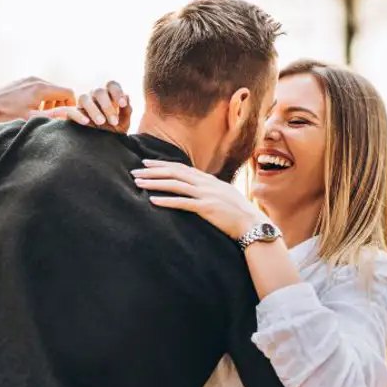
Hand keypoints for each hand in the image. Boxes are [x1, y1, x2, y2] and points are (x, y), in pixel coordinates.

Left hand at [0, 76, 75, 122]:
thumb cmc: (7, 116)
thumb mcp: (33, 119)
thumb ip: (56, 116)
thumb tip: (75, 115)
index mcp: (42, 88)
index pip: (69, 92)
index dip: (72, 106)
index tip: (66, 117)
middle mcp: (37, 79)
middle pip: (60, 91)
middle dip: (61, 105)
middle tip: (52, 119)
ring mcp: (28, 79)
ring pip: (50, 90)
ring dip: (51, 103)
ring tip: (41, 115)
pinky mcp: (22, 82)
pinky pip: (39, 88)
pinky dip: (41, 99)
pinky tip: (31, 109)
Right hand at [30, 81, 131, 133]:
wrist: (102, 149)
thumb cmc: (114, 133)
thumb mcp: (123, 124)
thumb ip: (126, 111)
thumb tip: (127, 96)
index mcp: (108, 95)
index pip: (111, 85)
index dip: (117, 92)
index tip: (122, 105)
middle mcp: (95, 97)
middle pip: (98, 91)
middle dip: (107, 106)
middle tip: (113, 122)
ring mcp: (83, 105)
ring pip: (84, 98)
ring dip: (93, 109)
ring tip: (101, 122)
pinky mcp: (72, 114)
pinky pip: (72, 111)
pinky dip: (78, 115)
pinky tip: (86, 122)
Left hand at [131, 160, 266, 238]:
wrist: (252, 224)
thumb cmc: (237, 213)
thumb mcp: (221, 195)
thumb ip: (207, 190)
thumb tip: (194, 190)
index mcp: (207, 179)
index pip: (180, 167)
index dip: (162, 164)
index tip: (146, 163)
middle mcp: (205, 183)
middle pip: (174, 172)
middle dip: (153, 171)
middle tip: (134, 171)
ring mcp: (206, 194)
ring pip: (175, 185)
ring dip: (155, 183)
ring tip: (138, 183)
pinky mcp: (206, 208)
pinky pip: (183, 203)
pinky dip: (166, 201)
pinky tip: (152, 200)